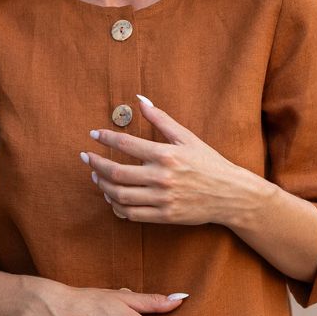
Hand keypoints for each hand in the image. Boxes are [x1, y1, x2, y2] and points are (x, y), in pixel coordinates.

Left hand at [80, 94, 261, 227]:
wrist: (231, 194)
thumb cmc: (209, 163)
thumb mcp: (187, 137)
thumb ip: (161, 119)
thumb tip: (140, 99)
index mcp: (166, 154)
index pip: (126, 143)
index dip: (105, 138)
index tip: (93, 135)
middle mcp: (162, 177)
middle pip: (116, 172)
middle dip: (96, 164)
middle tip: (86, 158)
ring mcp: (162, 199)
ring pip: (120, 195)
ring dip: (103, 185)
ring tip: (96, 176)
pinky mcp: (164, 216)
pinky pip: (131, 213)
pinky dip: (117, 206)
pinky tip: (112, 196)